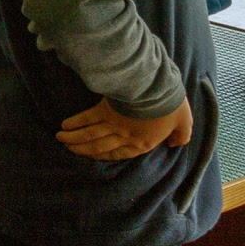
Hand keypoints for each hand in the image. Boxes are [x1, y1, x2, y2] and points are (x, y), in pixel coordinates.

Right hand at [56, 96, 192, 159]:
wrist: (156, 90)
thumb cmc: (170, 106)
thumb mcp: (184, 123)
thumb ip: (181, 136)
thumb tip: (176, 144)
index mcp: (142, 143)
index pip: (119, 154)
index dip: (103, 156)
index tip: (90, 156)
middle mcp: (124, 137)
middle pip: (99, 146)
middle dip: (83, 149)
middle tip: (68, 148)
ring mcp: (112, 123)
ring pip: (89, 134)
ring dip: (74, 138)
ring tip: (61, 139)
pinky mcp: (104, 110)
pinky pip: (87, 118)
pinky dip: (76, 122)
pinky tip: (65, 125)